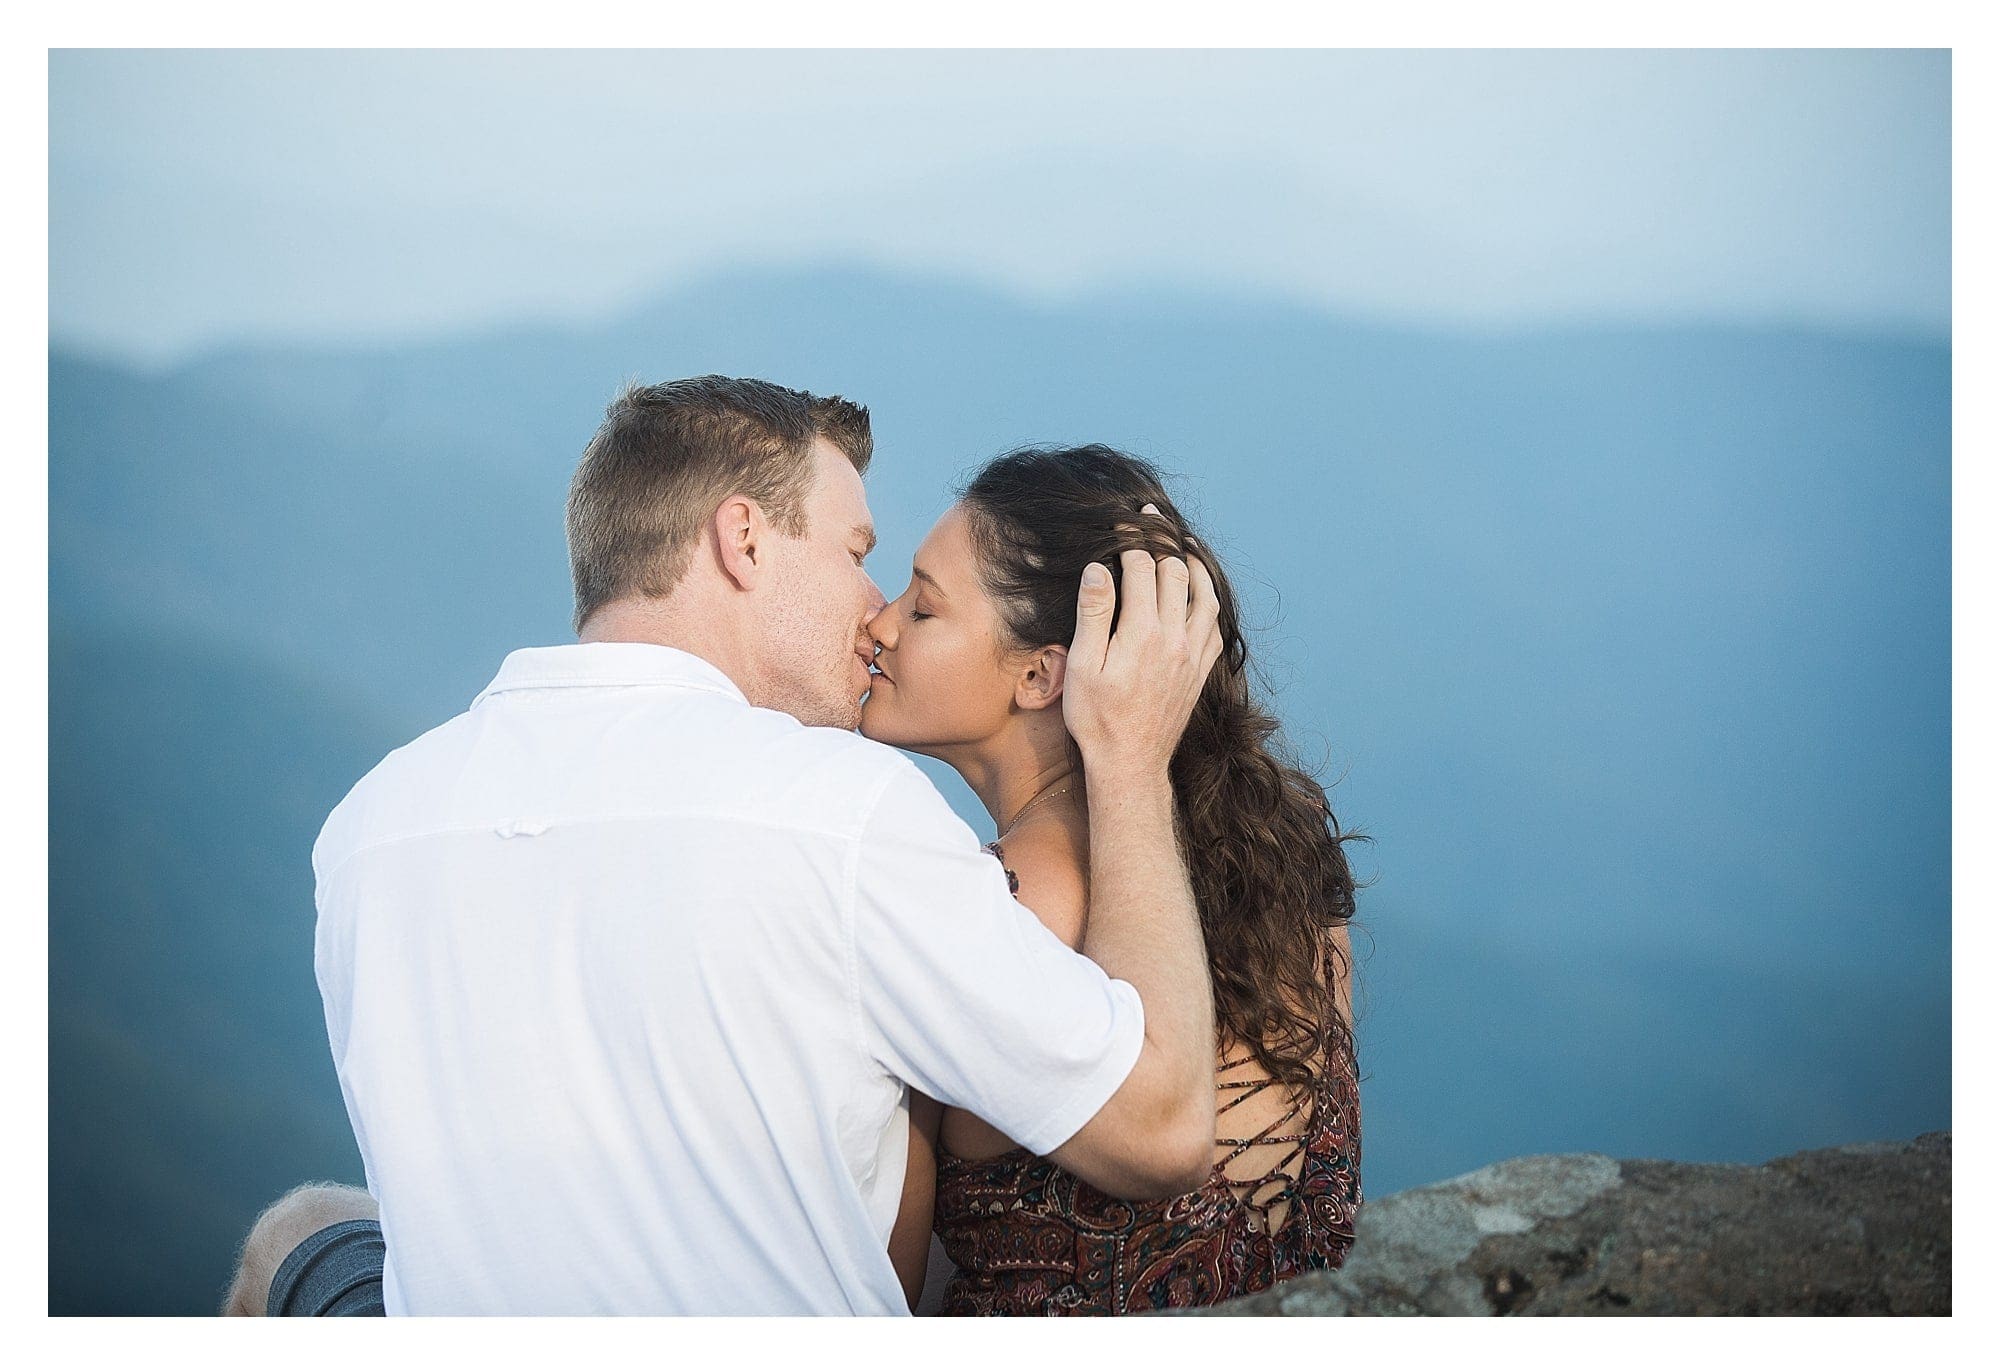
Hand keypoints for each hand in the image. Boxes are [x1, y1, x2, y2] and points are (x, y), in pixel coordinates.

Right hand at [1062, 507, 1224, 778]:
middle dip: (1162, 541)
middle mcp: (1175, 638)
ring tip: (1184, 544)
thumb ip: (1093, 613)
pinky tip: (1200, 593)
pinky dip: (1209, 599)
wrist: (1130, 764)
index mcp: (1142, 632)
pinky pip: (1215, 625)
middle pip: (1176, 573)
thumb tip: (1099, 568)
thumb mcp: (1083, 664)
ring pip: (1205, 595)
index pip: (1142, 568)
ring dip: (1195, 565)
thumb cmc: (1097, 717)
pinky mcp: (1201, 670)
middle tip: (1150, 521)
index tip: (1123, 522)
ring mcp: (1193, 654)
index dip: (1132, 540)